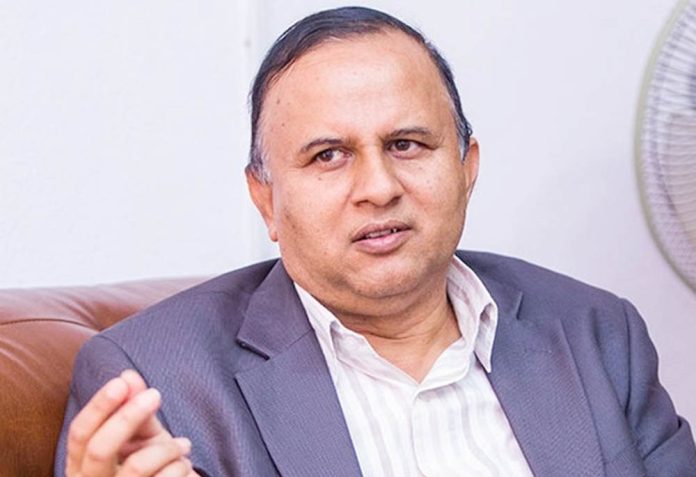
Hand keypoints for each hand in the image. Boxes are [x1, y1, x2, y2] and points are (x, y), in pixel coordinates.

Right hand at [65, 369, 196, 476]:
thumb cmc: (153, 466)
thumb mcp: (143, 437)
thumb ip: (134, 408)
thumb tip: (128, 376)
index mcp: (82, 466)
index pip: (79, 434)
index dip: (98, 407)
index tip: (121, 382)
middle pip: (99, 449)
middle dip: (128, 417)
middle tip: (155, 394)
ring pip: (137, 466)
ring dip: (167, 448)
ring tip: (183, 445)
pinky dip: (179, 466)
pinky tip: (184, 466)